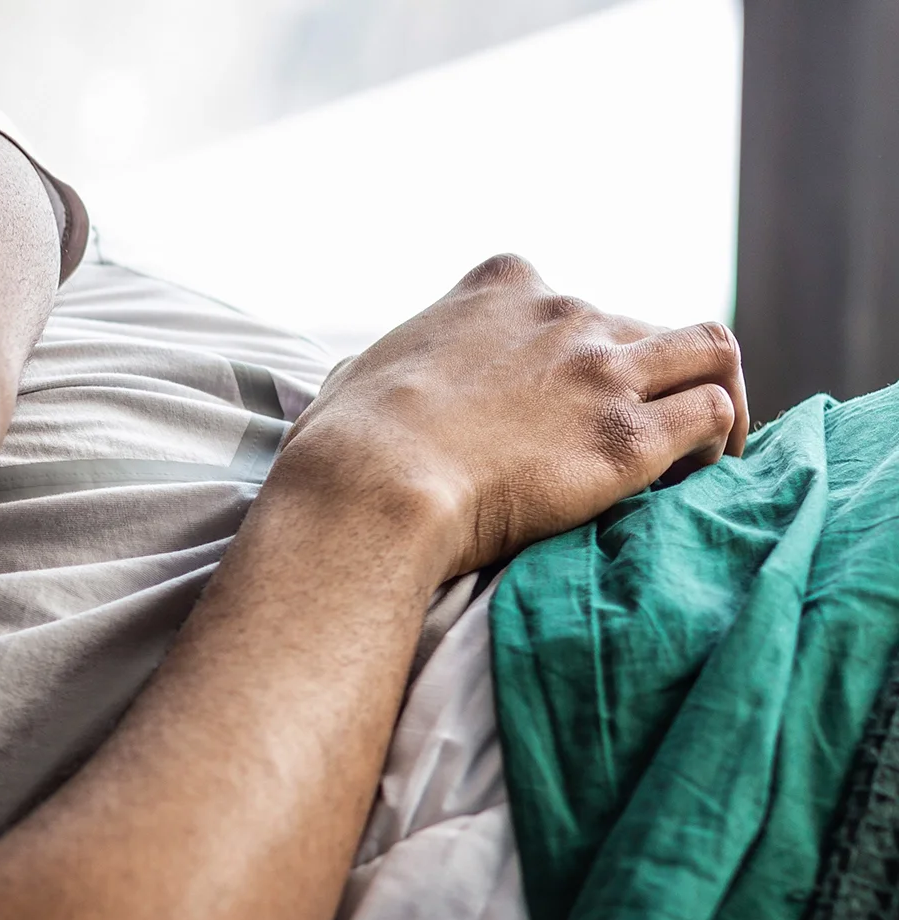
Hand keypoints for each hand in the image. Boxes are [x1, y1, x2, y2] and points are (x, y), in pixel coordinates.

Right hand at [278, 253, 748, 578]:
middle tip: (637, 431)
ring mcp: (603, 372)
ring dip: (714, 393)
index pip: (566, 296)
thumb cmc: (347, 443)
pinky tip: (695, 477)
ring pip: (710, 351)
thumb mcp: (359, 372)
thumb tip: (353, 383)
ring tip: (703, 446)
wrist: (372, 487)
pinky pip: (712, 415)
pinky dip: (717, 442)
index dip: (573, 346)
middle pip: (643, 326)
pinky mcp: (631, 437)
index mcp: (500, 287)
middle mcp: (564, 314)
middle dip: (648, 377)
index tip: (560, 394)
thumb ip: (384, 364)